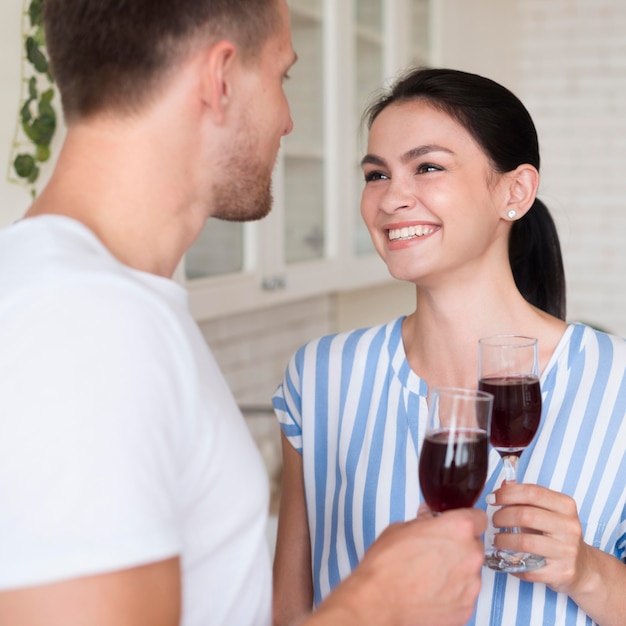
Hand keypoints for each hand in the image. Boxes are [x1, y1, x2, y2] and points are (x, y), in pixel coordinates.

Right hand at [307, 506, 486, 625]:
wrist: (379, 602)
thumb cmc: (386, 564)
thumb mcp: (401, 528)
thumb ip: (423, 521)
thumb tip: (428, 518)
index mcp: (458, 528)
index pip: (478, 517)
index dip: (466, 520)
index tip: (457, 524)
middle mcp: (471, 555)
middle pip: (474, 545)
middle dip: (459, 546)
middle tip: (436, 550)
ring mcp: (471, 585)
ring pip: (470, 570)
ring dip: (456, 569)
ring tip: (430, 574)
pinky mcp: (466, 608)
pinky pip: (464, 594)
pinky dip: (452, 592)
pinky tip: (431, 590)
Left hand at [489, 483, 589, 593]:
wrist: (583, 566)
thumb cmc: (558, 533)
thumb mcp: (548, 510)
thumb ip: (526, 497)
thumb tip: (503, 484)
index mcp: (566, 506)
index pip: (531, 492)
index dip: (507, 493)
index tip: (492, 498)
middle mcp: (569, 527)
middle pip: (525, 516)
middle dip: (502, 517)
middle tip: (494, 521)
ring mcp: (567, 551)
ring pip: (525, 542)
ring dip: (503, 540)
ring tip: (497, 539)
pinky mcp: (562, 572)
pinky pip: (528, 568)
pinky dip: (511, 563)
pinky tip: (507, 557)